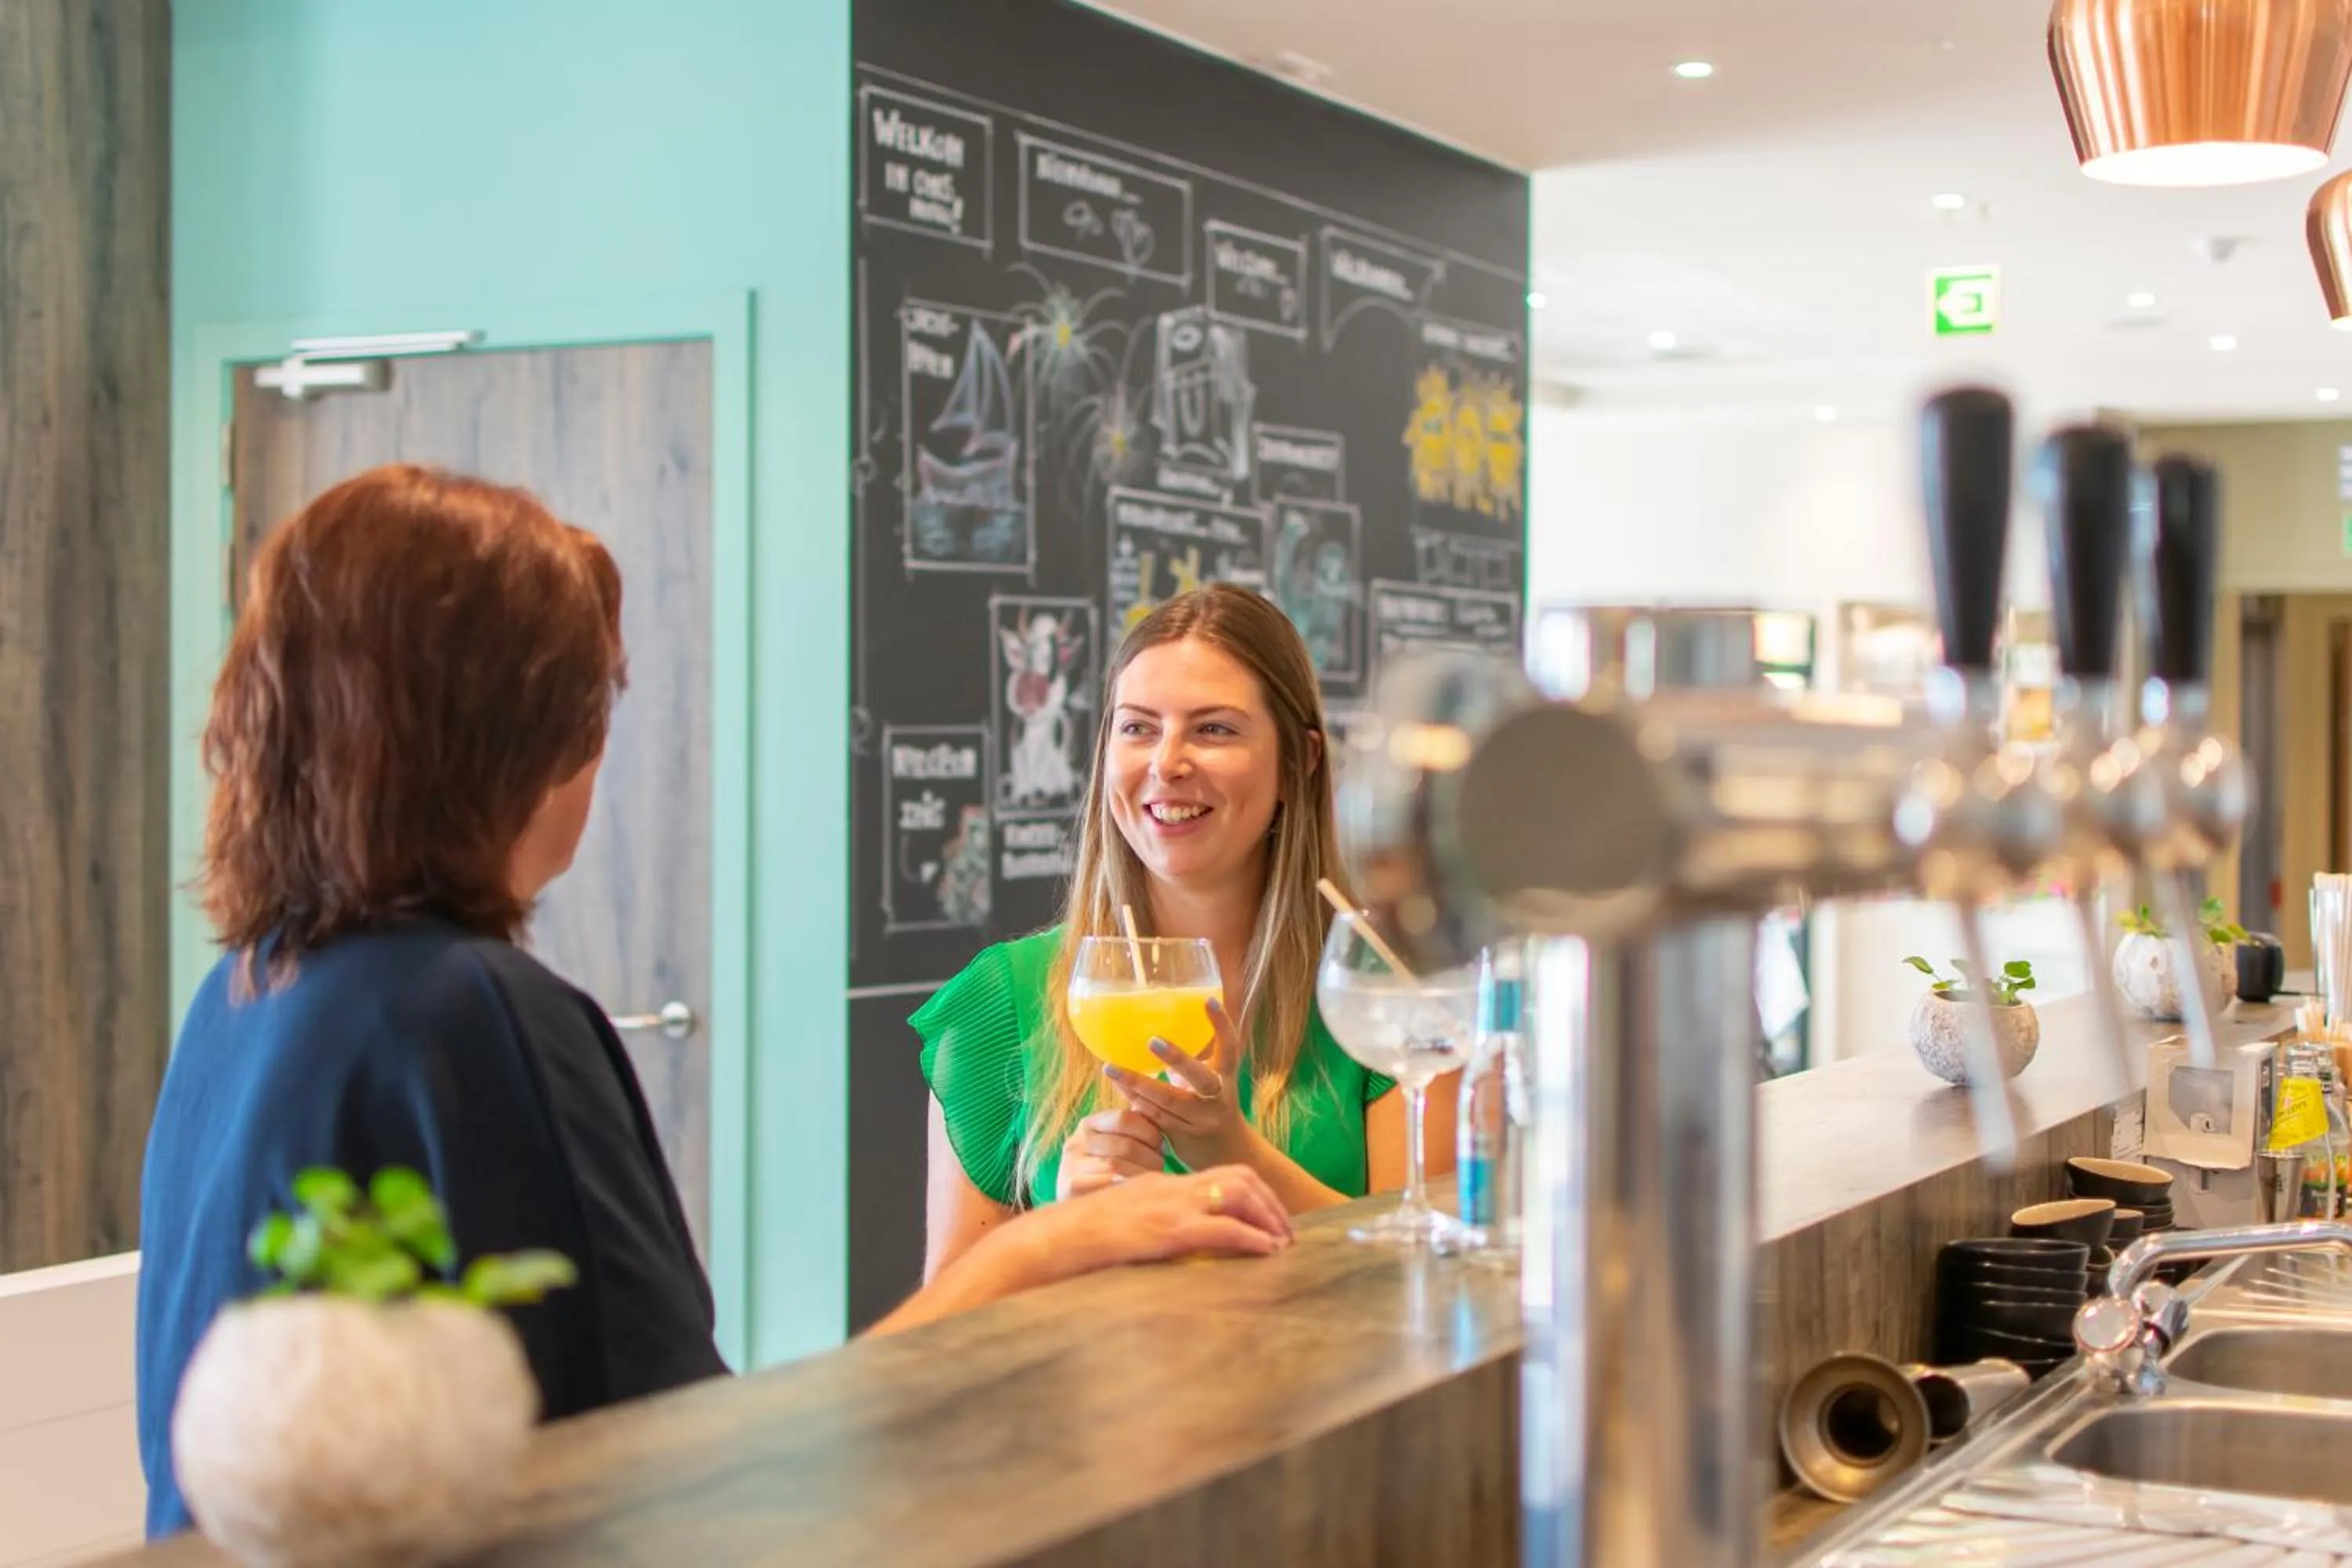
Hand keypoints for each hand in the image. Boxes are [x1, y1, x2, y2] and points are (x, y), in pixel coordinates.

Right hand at [1043, 1165, 1294, 1270]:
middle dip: (1270, 1202)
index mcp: (1162, 1184)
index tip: (1268, 1215)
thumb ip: (1152, 1223)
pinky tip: (1267, 1251)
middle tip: (1287, 1231)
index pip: (1220, 1175)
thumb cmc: (1081, 1237)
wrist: (1056, 1238)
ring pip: (1238, 1195)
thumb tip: (1176, 1243)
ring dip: (1269, 1217)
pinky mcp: (1169, 1229)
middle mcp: (1171, 1186)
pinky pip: (1223, 1228)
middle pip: (1237, 1177)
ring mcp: (1170, 1205)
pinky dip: (1252, 1237)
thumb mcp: (1124, 1222)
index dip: (1252, 1192)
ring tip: (1284, 1242)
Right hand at [1055, 1107, 1164, 1200]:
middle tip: (1159, 1166)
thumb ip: (1133, 1128)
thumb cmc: (1104, 1172)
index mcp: (1089, 1124)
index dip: (1149, 1131)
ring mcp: (1070, 1165)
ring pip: (1116, 1166)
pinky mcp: (1067, 1188)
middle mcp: (1077, 1142)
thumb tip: (1151, 1109)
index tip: (1160, 1146)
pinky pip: (1101, 1184)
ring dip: (1140, 1174)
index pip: (1124, 1118)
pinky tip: (1130, 1191)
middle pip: (1125, 1144)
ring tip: (1148, 1181)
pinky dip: (1119, 1187)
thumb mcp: (1114, 1145)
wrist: (1073, 1212)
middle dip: (1149, 1157)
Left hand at [1104, 997, 1254, 1171]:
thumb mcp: (1211, 1082)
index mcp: (1226, 1078)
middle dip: (1177, 1059)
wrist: (1228, 1155)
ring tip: (1111, 1068)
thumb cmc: (1212, 1106)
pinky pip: (1154, 1117)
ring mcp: (1201, 1121)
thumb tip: (1155, 1029)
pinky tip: (1119, 1087)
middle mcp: (1218, 1099)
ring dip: (1138, 1084)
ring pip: (1168, 1101)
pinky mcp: (1182, 1138)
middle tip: (1153, 1040)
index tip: (1209, 1000)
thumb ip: (1191, 1063)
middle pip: (1201, 1078)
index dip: (1222, 1025)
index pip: (1230, 1048)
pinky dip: (1135, 1101)